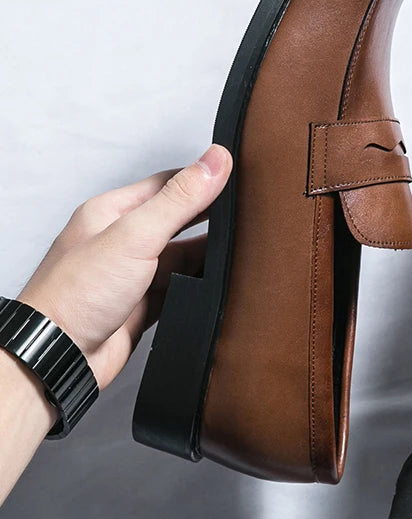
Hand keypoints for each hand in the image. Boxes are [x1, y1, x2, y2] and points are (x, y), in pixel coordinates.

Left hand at [17, 144, 232, 389]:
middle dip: (210, 219)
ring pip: (182, 258)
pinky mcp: (142, 305)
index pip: (167, 184)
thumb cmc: (77, 295)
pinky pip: (181, 289)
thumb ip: (180, 199)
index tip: (236, 177)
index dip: (201, 179)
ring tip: (241, 252)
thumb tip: (216, 159)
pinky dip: (200, 286)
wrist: (57, 359)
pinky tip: (220, 285)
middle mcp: (121, 241)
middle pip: (178, 221)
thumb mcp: (135, 235)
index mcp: (112, 212)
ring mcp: (132, 275)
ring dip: (207, 257)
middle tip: (246, 216)